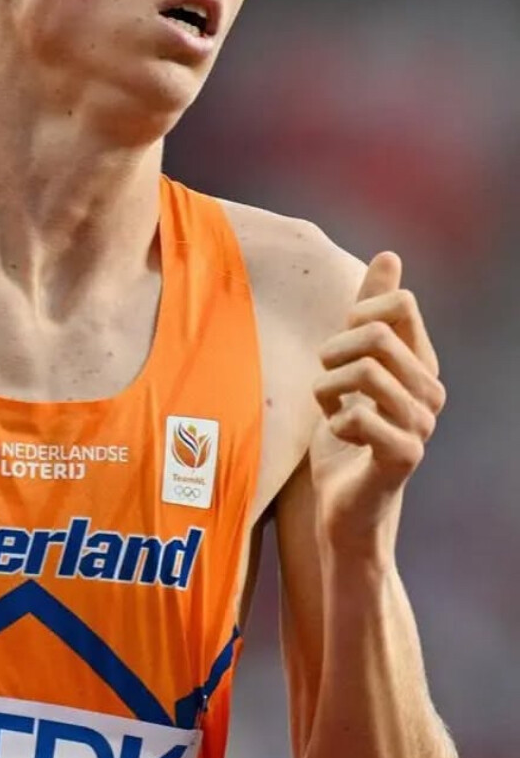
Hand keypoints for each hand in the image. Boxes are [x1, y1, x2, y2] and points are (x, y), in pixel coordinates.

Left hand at [309, 252, 445, 547]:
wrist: (341, 503)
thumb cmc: (344, 430)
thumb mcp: (349, 362)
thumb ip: (367, 312)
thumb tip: (390, 255)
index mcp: (421, 363)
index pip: (399, 304)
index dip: (354, 314)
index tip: (340, 346)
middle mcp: (431, 391)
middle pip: (373, 334)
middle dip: (331, 353)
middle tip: (325, 382)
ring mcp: (422, 424)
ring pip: (363, 371)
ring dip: (327, 389)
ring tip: (331, 410)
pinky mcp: (404, 456)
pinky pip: (359, 416)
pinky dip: (334, 422)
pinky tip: (339, 436)